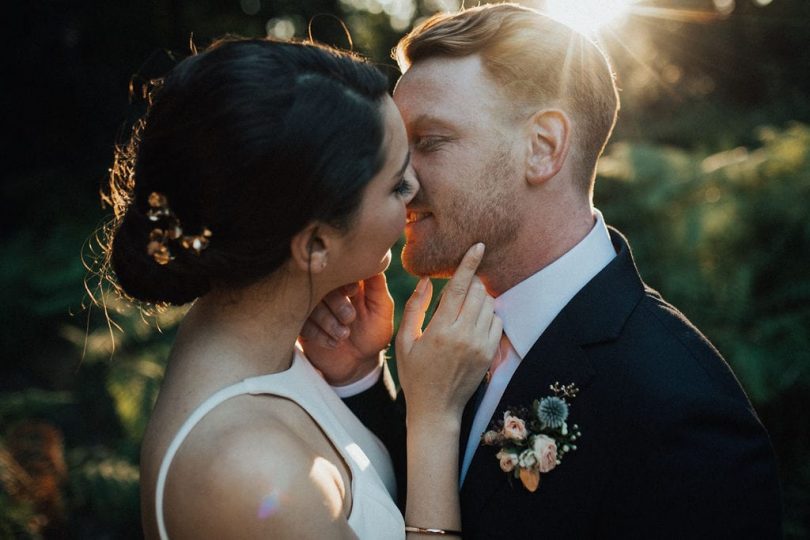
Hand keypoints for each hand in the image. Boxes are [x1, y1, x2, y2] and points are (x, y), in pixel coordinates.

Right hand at [300, 273, 394, 385]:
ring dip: (328, 321)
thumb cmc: (372, 333)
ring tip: (344, 335)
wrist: (358, 363)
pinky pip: (302, 324)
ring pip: (311, 305)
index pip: (340, 269)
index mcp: (347, 282)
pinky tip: (334, 343)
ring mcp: (312, 307)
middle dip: (336, 302)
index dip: (345, 279)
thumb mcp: (381, 310)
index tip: (354, 291)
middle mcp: (328, 292)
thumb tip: (376, 260)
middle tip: (350, 318)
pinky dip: (319, 334)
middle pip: (322, 285)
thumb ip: (377, 286)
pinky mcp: (302, 324)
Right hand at [396, 243, 501, 423]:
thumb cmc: (415, 374)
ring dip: (480, 299)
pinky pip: (497, 321)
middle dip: (471, 283)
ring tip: (464, 310)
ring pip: (489, 305)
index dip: (468, 263)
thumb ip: (415, 307)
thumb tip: (428, 280)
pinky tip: (473, 323)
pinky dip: (488, 315)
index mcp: (440, 330)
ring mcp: (480, 346)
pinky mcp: (490, 354)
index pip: (459, 287)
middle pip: (478, 292)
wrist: (436, 409)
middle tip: (460, 288)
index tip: (478, 246)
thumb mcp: (404, 341)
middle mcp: (464, 336)